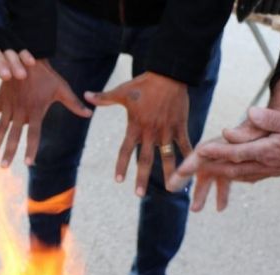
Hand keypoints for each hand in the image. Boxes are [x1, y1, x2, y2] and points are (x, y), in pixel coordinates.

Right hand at [0, 60, 92, 166]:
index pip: (33, 134)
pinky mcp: (0, 99)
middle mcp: (21, 110)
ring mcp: (9, 105)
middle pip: (14, 135)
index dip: (31, 149)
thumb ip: (74, 104)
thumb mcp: (62, 88)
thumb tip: (90, 114)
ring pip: (0, 128)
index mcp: (36, 110)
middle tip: (3, 167)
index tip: (28, 162)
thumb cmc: (47, 75)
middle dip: (9, 152)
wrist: (26, 56)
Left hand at [85, 72, 189, 196]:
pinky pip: (185, 144)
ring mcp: (167, 130)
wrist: (169, 74)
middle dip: (142, 178)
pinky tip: (193, 169)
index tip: (119, 180)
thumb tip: (85, 95)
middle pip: (145, 159)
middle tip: (139, 194)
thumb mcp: (122, 91)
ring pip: (168, 156)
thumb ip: (104, 98)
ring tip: (171, 189)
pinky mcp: (180, 126)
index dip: (121, 165)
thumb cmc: (144, 84)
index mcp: (136, 126)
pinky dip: (189, 157)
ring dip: (170, 174)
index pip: (125, 150)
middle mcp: (151, 132)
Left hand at [168, 107, 279, 210]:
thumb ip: (270, 118)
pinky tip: (215, 176)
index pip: (235, 153)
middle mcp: (261, 165)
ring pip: (231, 175)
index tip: (197, 152)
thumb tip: (249, 114)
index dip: (215, 153)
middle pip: (226, 169)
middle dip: (202, 171)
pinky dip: (225, 177)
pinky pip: (240, 176)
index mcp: (267, 152)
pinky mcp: (264, 172)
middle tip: (180, 175)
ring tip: (192, 177)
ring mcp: (262, 171)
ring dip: (210, 177)